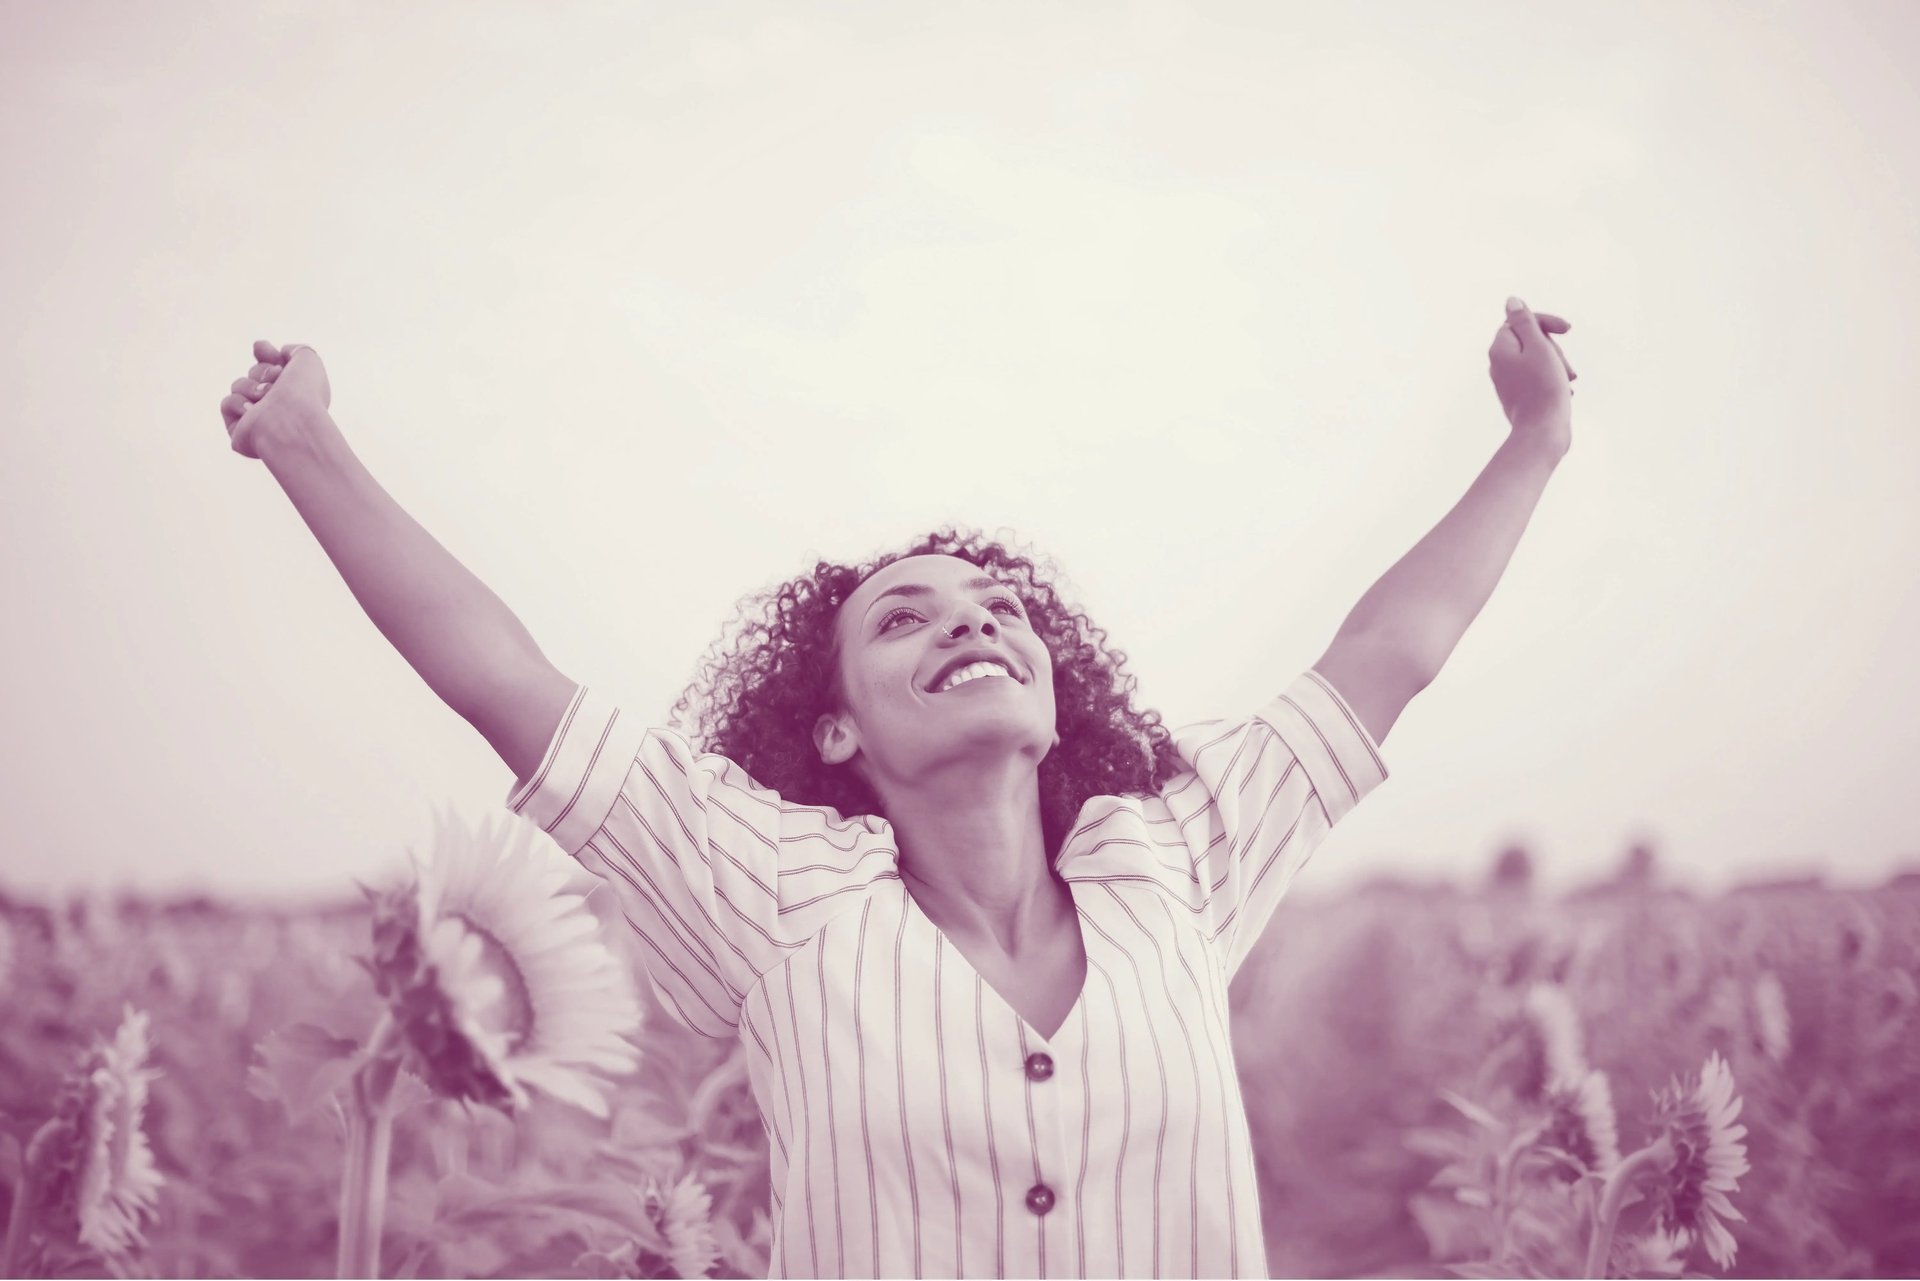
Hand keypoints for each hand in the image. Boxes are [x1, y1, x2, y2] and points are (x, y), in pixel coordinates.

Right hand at [220, 340, 331, 459]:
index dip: (266, 355)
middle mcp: (279, 408)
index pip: (274, 368)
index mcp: (297, 394)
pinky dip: (238, 403)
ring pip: (239, 386)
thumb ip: (296, 350)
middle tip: (275, 377)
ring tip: (266, 396)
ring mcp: (259, 420)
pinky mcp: (240, 431)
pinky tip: (252, 411)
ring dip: (251, 386)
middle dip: (262, 371)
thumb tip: (281, 353)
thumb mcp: (308, 359)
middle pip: (255, 373)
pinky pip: (227, 403)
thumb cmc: (304, 392)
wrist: (291, 419)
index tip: (262, 348)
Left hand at [1488, 297, 1575, 450]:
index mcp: (1500, 348)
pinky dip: (1553, 380)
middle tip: (1565, 367)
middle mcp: (1498, 364)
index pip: (1521, 320)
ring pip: (1538, 360)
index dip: (1546, 322)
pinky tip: (1565, 392)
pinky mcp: (1519, 395)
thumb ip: (1525, 322)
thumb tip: (1512, 302)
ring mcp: (1508, 381)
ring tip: (1569, 381)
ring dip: (1557, 365)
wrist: (1542, 432)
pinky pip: (1538, 378)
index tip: (1567, 330)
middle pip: (1531, 340)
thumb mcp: (1538, 347)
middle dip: (1554, 348)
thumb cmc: (1544, 388)